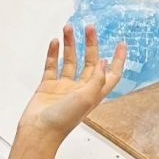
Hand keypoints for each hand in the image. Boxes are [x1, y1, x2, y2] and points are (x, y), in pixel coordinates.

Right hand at [16, 24, 125, 145]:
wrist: (38, 131)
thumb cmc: (63, 120)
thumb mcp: (87, 98)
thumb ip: (96, 79)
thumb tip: (104, 62)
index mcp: (93, 94)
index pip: (111, 74)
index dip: (118, 60)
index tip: (121, 43)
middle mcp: (80, 89)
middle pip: (89, 62)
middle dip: (90, 44)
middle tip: (89, 27)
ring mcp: (63, 87)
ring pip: (69, 61)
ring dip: (69, 44)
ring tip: (68, 28)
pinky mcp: (47, 87)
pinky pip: (52, 66)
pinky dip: (53, 54)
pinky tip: (55, 42)